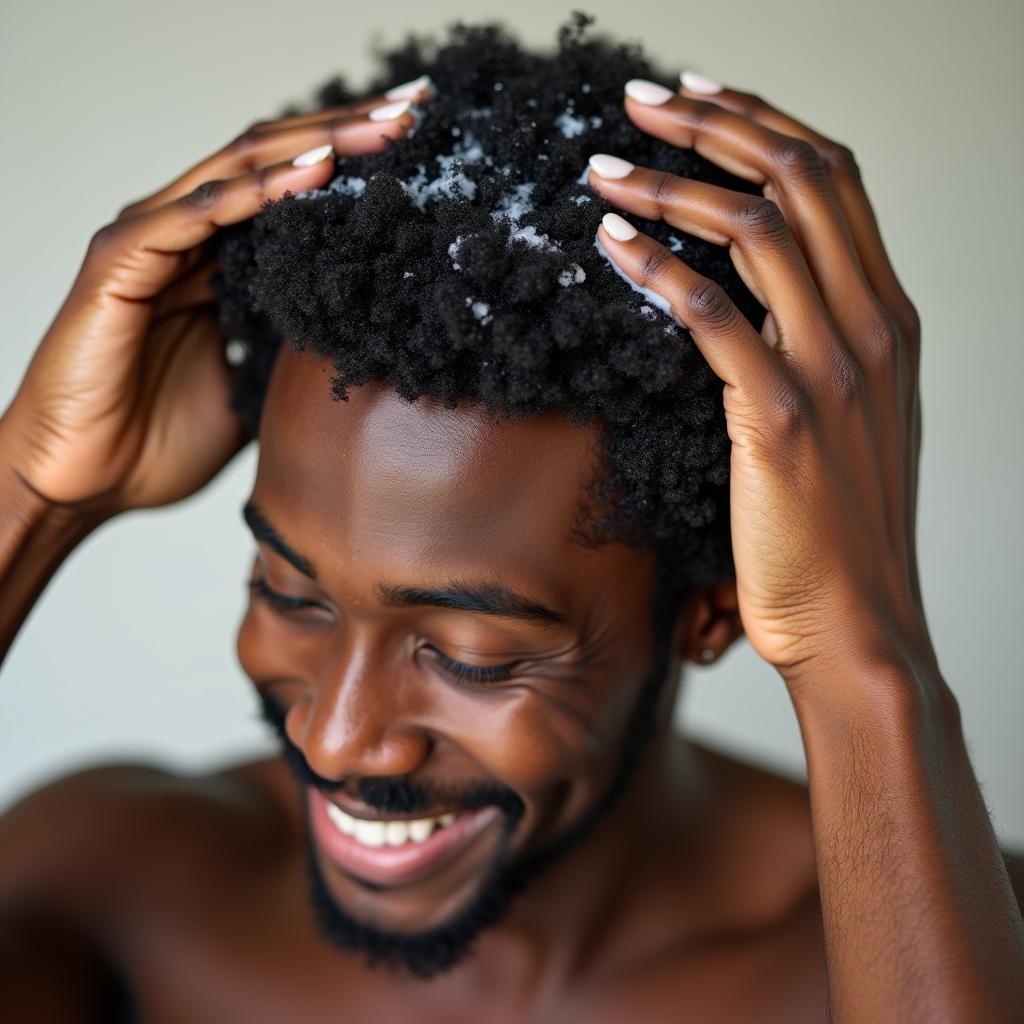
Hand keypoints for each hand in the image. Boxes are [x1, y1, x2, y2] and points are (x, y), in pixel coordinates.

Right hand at [0, 85, 426, 518]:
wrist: (85, 481)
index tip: (419, 151)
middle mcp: (184, 234)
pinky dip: (255, 190)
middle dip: (347, 133)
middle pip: (273, 159)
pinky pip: (196, 214)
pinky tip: (312, 173)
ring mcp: (151, 241)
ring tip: (382, 128)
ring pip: (241, 169)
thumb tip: (354, 351)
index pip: (289, 189)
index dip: (351, 165)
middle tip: (416, 112)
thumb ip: (290, 355)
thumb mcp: (252, 391)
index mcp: (216, 260)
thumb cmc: (156, 440)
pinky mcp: (122, 261)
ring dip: (315, 144)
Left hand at [586, 76, 933, 688]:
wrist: (856, 622)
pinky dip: (657, 269)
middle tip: (640, 101)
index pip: (835, 180)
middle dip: (715, 123)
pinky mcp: (780, 417)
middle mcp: (873, 327)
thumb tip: (752, 299)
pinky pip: (713, 316)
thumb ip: (816, 350)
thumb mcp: (849, 422)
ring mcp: (832, 369)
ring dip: (672, 186)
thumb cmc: (836, 531)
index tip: (697, 97)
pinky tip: (610, 246)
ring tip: (604, 169)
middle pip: (799, 178)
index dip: (764, 123)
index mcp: (890, 319)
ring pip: (755, 231)